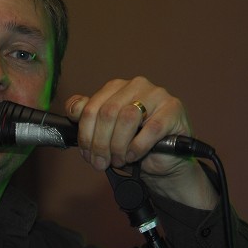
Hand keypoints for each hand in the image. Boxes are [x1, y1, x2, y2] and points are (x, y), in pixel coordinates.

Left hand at [65, 76, 216, 208]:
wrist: (164, 161)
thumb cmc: (133, 145)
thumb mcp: (106, 133)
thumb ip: (89, 117)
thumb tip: (73, 109)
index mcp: (116, 87)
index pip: (90, 107)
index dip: (85, 134)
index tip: (87, 154)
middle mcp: (136, 85)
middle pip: (107, 113)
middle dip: (100, 143)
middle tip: (101, 162)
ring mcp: (157, 94)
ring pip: (127, 117)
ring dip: (118, 145)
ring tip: (118, 160)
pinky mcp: (173, 109)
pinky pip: (150, 129)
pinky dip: (137, 147)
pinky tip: (133, 156)